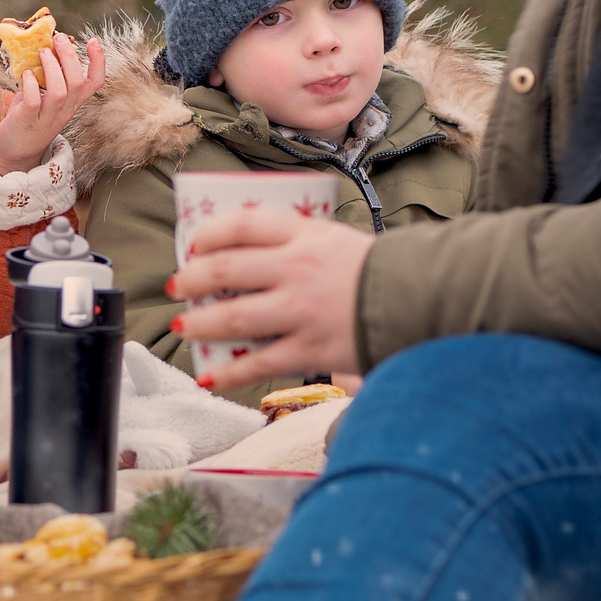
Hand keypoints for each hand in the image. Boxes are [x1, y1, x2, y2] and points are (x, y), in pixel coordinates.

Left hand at [0, 35, 105, 170]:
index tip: (93, 41)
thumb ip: (45, 76)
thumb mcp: (43, 97)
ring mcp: (47, 118)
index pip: (95, 83)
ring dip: (52, 68)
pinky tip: (26, 74)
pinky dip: (31, 85)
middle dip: (70, 57)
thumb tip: (41, 46)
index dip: (99, 62)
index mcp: (72, 103)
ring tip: (42, 52)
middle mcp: (64, 110)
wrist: (13, 155)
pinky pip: (34, 102)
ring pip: (60, 92)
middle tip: (58, 38)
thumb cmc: (28, 119)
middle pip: (77, 83)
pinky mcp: (28, 122)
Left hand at [167, 209, 375, 386]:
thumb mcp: (334, 238)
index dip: (208, 233)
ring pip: (234, 316)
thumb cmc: (375, 270)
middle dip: (193, 279)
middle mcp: (297, 269)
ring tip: (184, 328)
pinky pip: (259, 362)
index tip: (195, 245)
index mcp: (304, 235)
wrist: (421, 301)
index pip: (242, 224)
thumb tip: (244, 254)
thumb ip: (295, 242)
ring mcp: (301, 310)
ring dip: (200, 324)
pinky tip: (211, 376)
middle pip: (226, 269)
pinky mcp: (310, 348)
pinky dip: (230, 373)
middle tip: (179, 287)